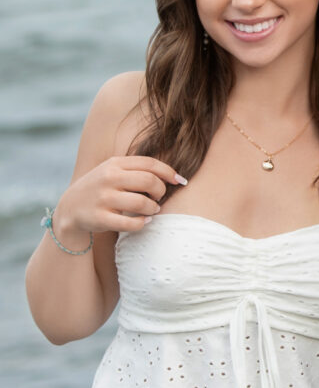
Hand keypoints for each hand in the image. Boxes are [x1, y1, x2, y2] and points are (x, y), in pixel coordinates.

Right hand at [52, 156, 186, 243]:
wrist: (70, 208)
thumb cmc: (101, 188)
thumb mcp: (113, 171)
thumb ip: (137, 169)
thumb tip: (174, 176)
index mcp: (114, 164)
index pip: (149, 163)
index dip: (169, 172)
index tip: (180, 181)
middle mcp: (108, 178)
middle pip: (149, 182)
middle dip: (161, 191)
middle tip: (158, 198)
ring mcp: (103, 198)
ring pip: (142, 203)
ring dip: (153, 209)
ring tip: (152, 210)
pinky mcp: (100, 218)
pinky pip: (131, 223)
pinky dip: (142, 223)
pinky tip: (144, 221)